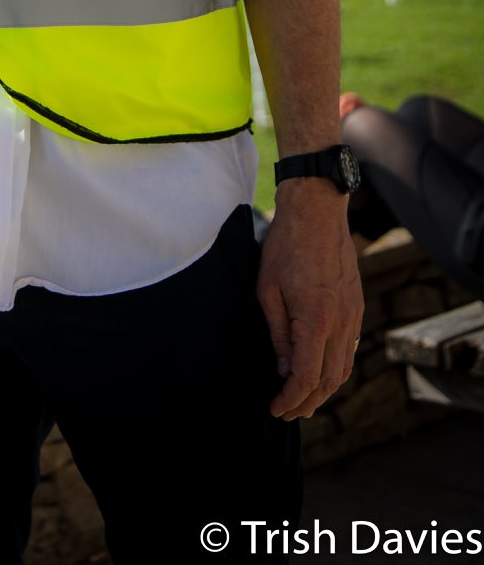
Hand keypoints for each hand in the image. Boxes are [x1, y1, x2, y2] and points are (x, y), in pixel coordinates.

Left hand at [257, 181, 363, 420]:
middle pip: (328, 381)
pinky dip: (335, 369)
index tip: (275, 408)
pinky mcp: (356, 308)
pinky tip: (319, 371)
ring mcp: (353, 317)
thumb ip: (279, 334)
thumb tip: (284, 371)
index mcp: (316, 322)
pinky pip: (349, 350)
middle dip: (307, 403)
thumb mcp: (268, 291)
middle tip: (286, 412)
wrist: (317, 213)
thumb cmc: (286, 247)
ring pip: (343, 369)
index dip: (290, 400)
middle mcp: (341, 325)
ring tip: (302, 400)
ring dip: (323, 390)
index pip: (307, 378)